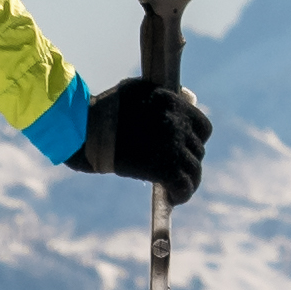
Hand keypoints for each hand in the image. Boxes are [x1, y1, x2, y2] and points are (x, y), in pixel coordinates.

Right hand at [68, 78, 212, 202]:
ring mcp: (173, 147)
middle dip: (187, 162)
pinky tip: (173, 199)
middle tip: (175, 171)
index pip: (203, 128)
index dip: (196, 140)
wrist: (87, 129)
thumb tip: (179, 101)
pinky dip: (181, 195)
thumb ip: (160, 97)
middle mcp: (178, 124)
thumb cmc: (104, 109)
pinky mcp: (163, 168)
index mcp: (175, 103)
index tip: (185, 148)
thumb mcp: (137, 90)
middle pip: (197, 151)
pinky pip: (183, 186)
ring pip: (194, 170)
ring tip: (176, 189)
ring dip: (188, 181)